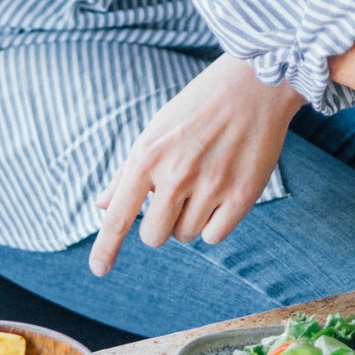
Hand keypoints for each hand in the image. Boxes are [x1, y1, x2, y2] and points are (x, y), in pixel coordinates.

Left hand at [90, 55, 305, 275]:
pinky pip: (214, 236)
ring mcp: (210, 186)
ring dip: (190, 221)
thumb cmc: (198, 107)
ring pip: (186, 236)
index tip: (99, 270)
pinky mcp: (242, 195)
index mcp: (147, 156)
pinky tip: (222, 194)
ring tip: (204, 185)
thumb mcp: (155, 131)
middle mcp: (176, 174)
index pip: (119, 216)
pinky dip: (214, 224)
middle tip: (176, 199)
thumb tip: (102, 206)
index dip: (107, 247)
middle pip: (154, 236)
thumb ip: (127, 172)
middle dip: (160, 225)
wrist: (254, 85)